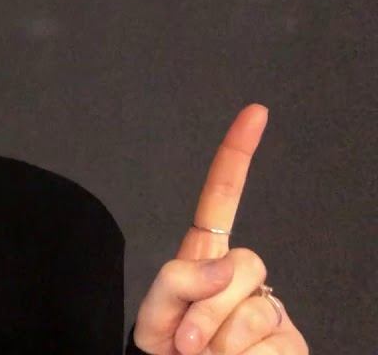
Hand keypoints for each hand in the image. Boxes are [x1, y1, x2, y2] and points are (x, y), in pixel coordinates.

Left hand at [131, 104, 308, 353]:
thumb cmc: (166, 354)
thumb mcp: (154, 316)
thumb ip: (176, 283)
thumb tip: (225, 268)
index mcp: (202, 260)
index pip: (221, 200)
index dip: (236, 155)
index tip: (254, 113)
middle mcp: (241, 278)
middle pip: (242, 262)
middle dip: (207, 305)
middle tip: (185, 341)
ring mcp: (269, 307)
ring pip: (256, 304)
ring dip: (220, 338)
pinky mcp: (289, 339)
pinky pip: (270, 338)